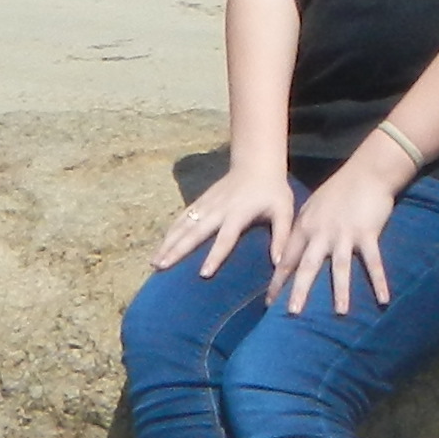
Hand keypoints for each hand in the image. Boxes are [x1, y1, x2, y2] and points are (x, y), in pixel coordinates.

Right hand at [152, 161, 303, 280]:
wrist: (256, 163)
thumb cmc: (273, 191)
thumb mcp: (284, 211)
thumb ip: (281, 237)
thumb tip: (280, 263)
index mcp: (238, 214)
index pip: (225, 239)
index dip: (214, 256)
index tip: (203, 273)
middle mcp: (218, 209)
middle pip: (194, 232)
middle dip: (177, 250)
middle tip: (161, 266)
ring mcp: (206, 204)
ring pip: (183, 225)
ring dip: (167, 243)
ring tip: (154, 261)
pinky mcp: (201, 201)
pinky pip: (182, 218)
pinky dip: (170, 231)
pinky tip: (161, 245)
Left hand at [271, 152, 402, 313]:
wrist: (366, 171)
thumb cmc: (339, 190)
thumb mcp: (313, 207)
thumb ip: (302, 228)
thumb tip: (290, 250)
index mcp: (306, 227)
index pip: (288, 258)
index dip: (278, 280)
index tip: (269, 302)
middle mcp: (322, 233)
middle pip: (308, 266)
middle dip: (300, 290)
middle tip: (292, 313)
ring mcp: (344, 234)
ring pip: (340, 267)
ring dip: (341, 291)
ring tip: (341, 313)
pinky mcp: (367, 233)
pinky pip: (373, 262)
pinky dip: (379, 281)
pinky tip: (384, 299)